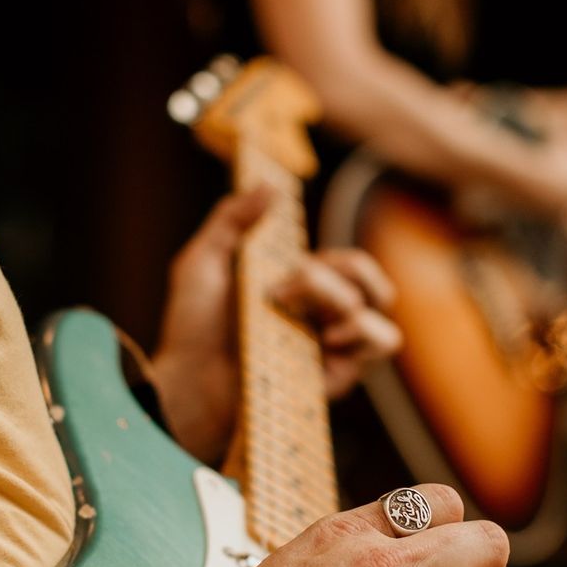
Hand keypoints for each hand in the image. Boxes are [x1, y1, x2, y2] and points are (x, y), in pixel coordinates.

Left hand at [150, 189, 400, 463]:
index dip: (328, 258)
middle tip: (280, 290)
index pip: (345, 263)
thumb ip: (232, 219)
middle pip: (366, 276)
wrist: (186, 383)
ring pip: (377, 304)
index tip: (284, 265)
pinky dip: (361, 328)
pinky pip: (380, 339)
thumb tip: (271, 183)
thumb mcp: (202, 262)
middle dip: (330, 272)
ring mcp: (333, 346)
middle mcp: (321, 316)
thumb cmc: (190, 329)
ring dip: (337, 298)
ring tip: (292, 315)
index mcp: (299, 289)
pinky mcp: (339, 374)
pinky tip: (323, 338)